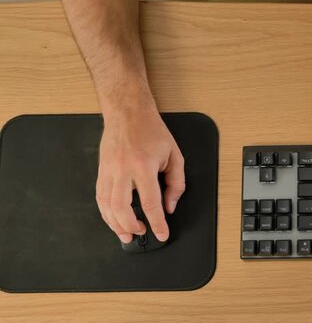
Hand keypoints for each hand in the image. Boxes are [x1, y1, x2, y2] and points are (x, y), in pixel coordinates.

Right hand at [95, 109, 184, 242]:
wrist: (128, 112)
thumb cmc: (152, 131)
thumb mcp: (174, 155)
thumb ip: (175, 183)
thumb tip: (169, 206)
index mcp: (144, 166)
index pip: (150, 203)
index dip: (157, 223)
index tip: (162, 234)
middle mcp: (123, 169)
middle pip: (122, 208)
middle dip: (131, 227)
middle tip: (141, 234)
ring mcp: (108, 170)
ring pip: (106, 205)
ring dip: (115, 224)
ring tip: (125, 234)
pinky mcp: (101, 170)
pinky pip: (100, 196)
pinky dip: (106, 212)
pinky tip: (113, 219)